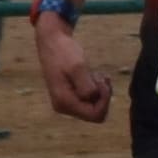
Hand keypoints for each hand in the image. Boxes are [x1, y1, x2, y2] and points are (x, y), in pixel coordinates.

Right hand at [33, 5, 110, 119]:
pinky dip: (96, 89)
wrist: (52, 41)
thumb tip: (91, 98)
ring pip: (94, 106)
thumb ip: (86, 85)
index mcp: (65, 102)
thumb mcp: (78, 66)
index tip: (102, 81)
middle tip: (102, 76)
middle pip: (96, 113)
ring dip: (100, 91)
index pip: (96, 115)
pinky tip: (95, 76)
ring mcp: (66, 103)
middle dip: (103, 96)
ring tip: (98, 74)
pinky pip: (89, 100)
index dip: (105, 100)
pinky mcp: (70, 96)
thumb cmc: (64, 52)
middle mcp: (64, 107)